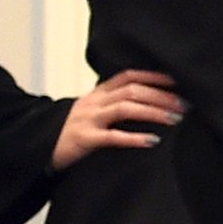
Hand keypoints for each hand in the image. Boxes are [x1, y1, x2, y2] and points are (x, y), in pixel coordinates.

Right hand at [54, 69, 183, 170]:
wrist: (38, 147)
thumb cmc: (70, 132)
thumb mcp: (91, 112)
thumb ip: (113, 106)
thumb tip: (149, 106)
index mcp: (97, 95)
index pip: (127, 77)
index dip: (152, 76)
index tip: (176, 81)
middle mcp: (93, 103)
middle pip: (131, 91)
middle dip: (160, 96)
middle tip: (184, 105)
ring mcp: (88, 119)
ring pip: (124, 108)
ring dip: (153, 112)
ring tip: (174, 118)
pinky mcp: (83, 138)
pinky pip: (111, 136)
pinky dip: (134, 138)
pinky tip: (152, 141)